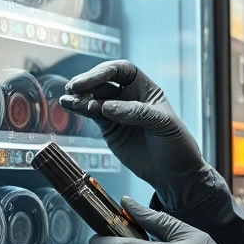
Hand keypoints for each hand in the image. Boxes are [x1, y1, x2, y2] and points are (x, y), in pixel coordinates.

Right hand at [59, 60, 212, 207]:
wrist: (174, 174)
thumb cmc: (177, 144)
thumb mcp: (164, 125)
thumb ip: (137, 113)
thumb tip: (107, 107)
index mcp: (146, 88)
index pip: (122, 70)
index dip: (106, 71)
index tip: (92, 79)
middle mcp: (129, 96)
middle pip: (103, 81)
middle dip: (88, 83)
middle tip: (74, 87)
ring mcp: (117, 112)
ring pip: (94, 98)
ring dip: (80, 97)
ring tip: (67, 100)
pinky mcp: (109, 129)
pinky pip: (92, 115)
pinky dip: (80, 110)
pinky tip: (70, 106)